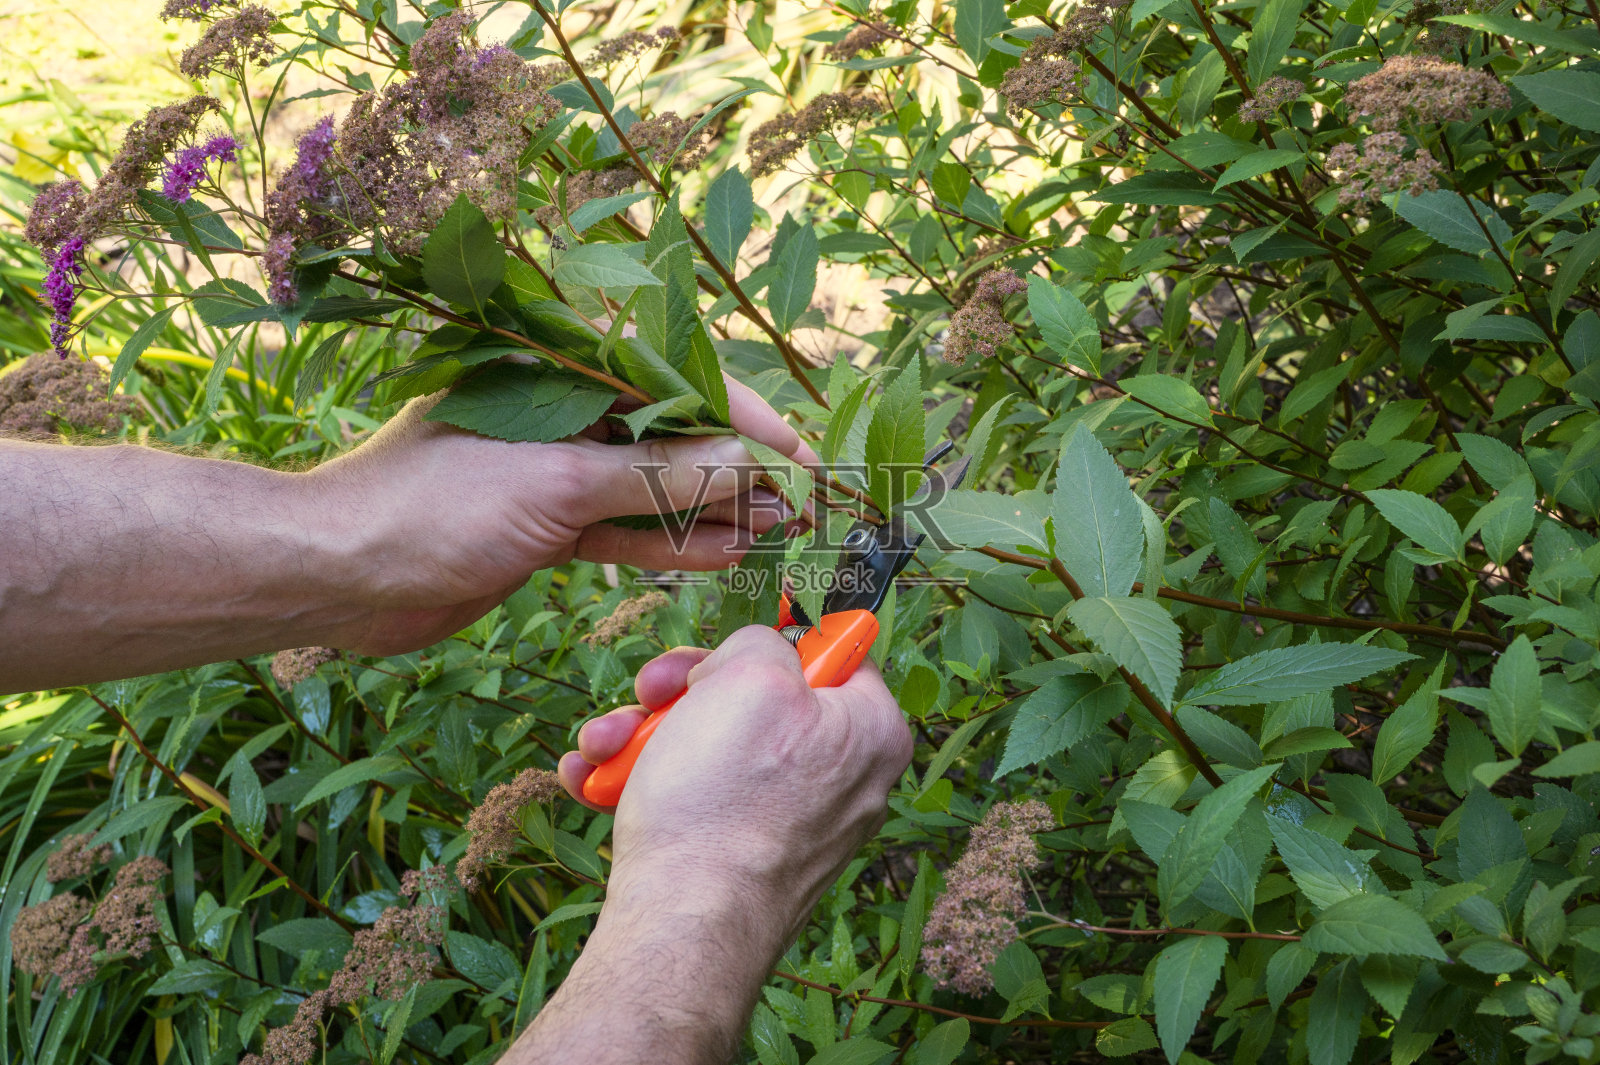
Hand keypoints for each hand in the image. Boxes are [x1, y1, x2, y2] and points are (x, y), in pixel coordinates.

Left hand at [308, 375, 814, 654]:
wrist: (338, 575)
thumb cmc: (431, 506)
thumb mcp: (557, 482)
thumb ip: (657, 476)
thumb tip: (746, 466)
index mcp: (554, 371)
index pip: (672, 380)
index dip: (742, 416)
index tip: (798, 455)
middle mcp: (557, 412)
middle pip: (667, 433)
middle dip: (735, 466)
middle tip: (800, 502)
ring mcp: (550, 470)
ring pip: (649, 485)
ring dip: (710, 508)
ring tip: (777, 530)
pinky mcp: (541, 524)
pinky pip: (620, 528)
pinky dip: (667, 541)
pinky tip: (725, 552)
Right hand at [558, 627, 912, 939]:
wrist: (682, 926)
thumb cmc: (724, 802)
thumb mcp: (750, 675)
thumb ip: (761, 642)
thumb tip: (751, 656)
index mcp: (870, 731)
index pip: (833, 654)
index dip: (772, 640)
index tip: (728, 647)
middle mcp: (845, 781)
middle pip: (759, 702)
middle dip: (684, 694)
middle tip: (649, 693)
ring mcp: (793, 825)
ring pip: (714, 749)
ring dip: (647, 737)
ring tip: (605, 747)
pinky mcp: (743, 860)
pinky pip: (697, 800)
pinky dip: (643, 785)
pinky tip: (596, 781)